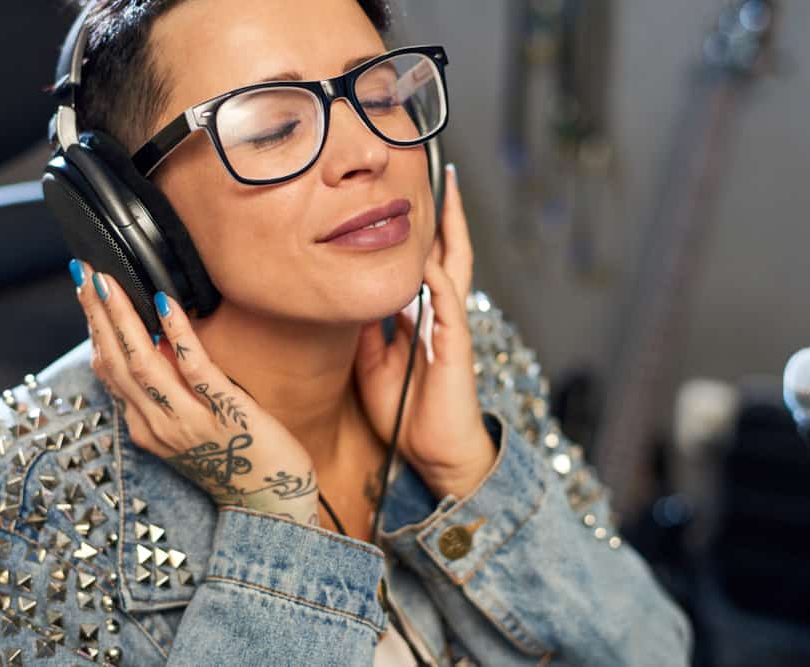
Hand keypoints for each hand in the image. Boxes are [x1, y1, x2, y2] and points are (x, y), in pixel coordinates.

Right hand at [71, 259, 318, 524]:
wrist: (272, 506)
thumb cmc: (236, 462)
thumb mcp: (189, 431)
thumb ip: (169, 395)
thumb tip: (157, 343)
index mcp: (147, 429)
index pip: (110, 372)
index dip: (94, 330)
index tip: (85, 293)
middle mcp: (160, 426)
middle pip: (117, 362)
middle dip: (98, 315)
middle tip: (85, 272)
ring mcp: (190, 421)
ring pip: (143, 363)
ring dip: (123, 318)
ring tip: (110, 281)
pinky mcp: (226, 412)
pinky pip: (195, 368)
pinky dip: (178, 334)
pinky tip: (167, 304)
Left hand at [354, 165, 495, 501]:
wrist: (433, 455)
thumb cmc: (405, 413)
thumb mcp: (372, 365)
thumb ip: (368, 331)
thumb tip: (352, 300)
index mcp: (421, 317)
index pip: (423, 262)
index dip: (419, 231)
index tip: (407, 196)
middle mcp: (440, 314)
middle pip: (448, 251)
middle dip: (446, 213)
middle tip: (442, 173)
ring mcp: (450, 326)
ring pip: (456, 265)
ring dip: (451, 229)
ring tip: (446, 192)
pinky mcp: (455, 345)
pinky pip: (448, 304)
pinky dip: (438, 278)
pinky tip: (428, 257)